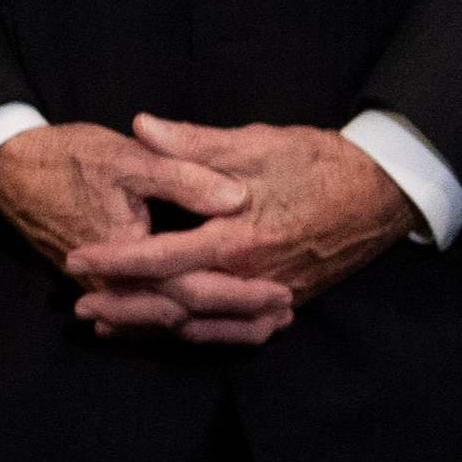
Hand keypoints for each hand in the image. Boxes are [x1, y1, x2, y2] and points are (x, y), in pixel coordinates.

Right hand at [0, 120, 272, 347]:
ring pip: (166, 321)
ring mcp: (105, 288)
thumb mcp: (126, 158)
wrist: (8, 169)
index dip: (241, 294)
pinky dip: (182, 320)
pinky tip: (205, 320)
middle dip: (236, 318)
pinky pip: (147, 314)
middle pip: (184, 314)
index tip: (283, 291)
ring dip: (214, 325)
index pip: (193, 289)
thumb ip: (183, 176)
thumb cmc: (67, 158)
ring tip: (261, 325)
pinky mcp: (102, 284)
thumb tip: (236, 197)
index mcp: (127, 255)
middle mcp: (116, 284)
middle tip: (285, 314)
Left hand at [57, 115, 415, 342]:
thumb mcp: (254, 143)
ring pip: (208, 324)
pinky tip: (175, 331)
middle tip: (80, 307)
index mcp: (241, 237)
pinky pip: (239, 328)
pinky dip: (204, 334)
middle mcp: (255, 275)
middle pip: (180, 302)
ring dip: (157, 326)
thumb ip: (193, 142)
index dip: (118, 260)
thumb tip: (139, 127)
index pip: (165, 257)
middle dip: (127, 306)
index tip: (77, 259)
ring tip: (111, 325)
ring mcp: (276, 292)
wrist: (384, 190)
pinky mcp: (291, 298)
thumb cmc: (317, 161)